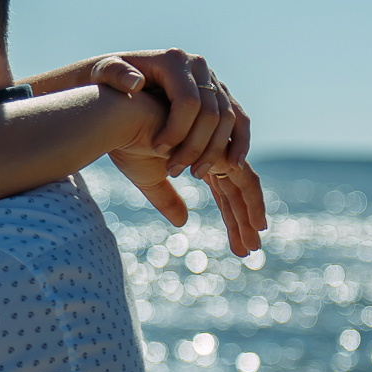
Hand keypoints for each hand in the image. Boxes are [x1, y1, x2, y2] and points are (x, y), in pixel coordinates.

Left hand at [83, 49, 250, 178]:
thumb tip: (135, 83)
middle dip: (195, 146)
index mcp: (173, 60)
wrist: (118, 77)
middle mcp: (198, 66)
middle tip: (174, 171)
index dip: (177, 130)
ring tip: (195, 173)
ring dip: (215, 150)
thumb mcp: (103, 73)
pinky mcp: (218, 93)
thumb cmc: (107, 78)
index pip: (188, 101)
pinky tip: (233, 164)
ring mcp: (211, 79)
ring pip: (228, 118)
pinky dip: (239, 141)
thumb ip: (114, 74)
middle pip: (211, 111)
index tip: (156, 151)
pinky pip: (238, 118)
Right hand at [106, 93, 266, 257]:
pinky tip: (252, 222)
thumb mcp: (148, 178)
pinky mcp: (218, 146)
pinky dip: (250, 200)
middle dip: (244, 221)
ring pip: (244, 186)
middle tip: (251, 250)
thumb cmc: (125, 142)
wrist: (117, 121)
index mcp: (199, 155)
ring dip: (249, 216)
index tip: (239, 243)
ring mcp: (217, 145)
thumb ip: (167, 199)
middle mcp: (213, 149)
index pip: (224, 190)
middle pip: (237, 189)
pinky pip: (242, 178)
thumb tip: (184, 222)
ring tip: (253, 243)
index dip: (231, 216)